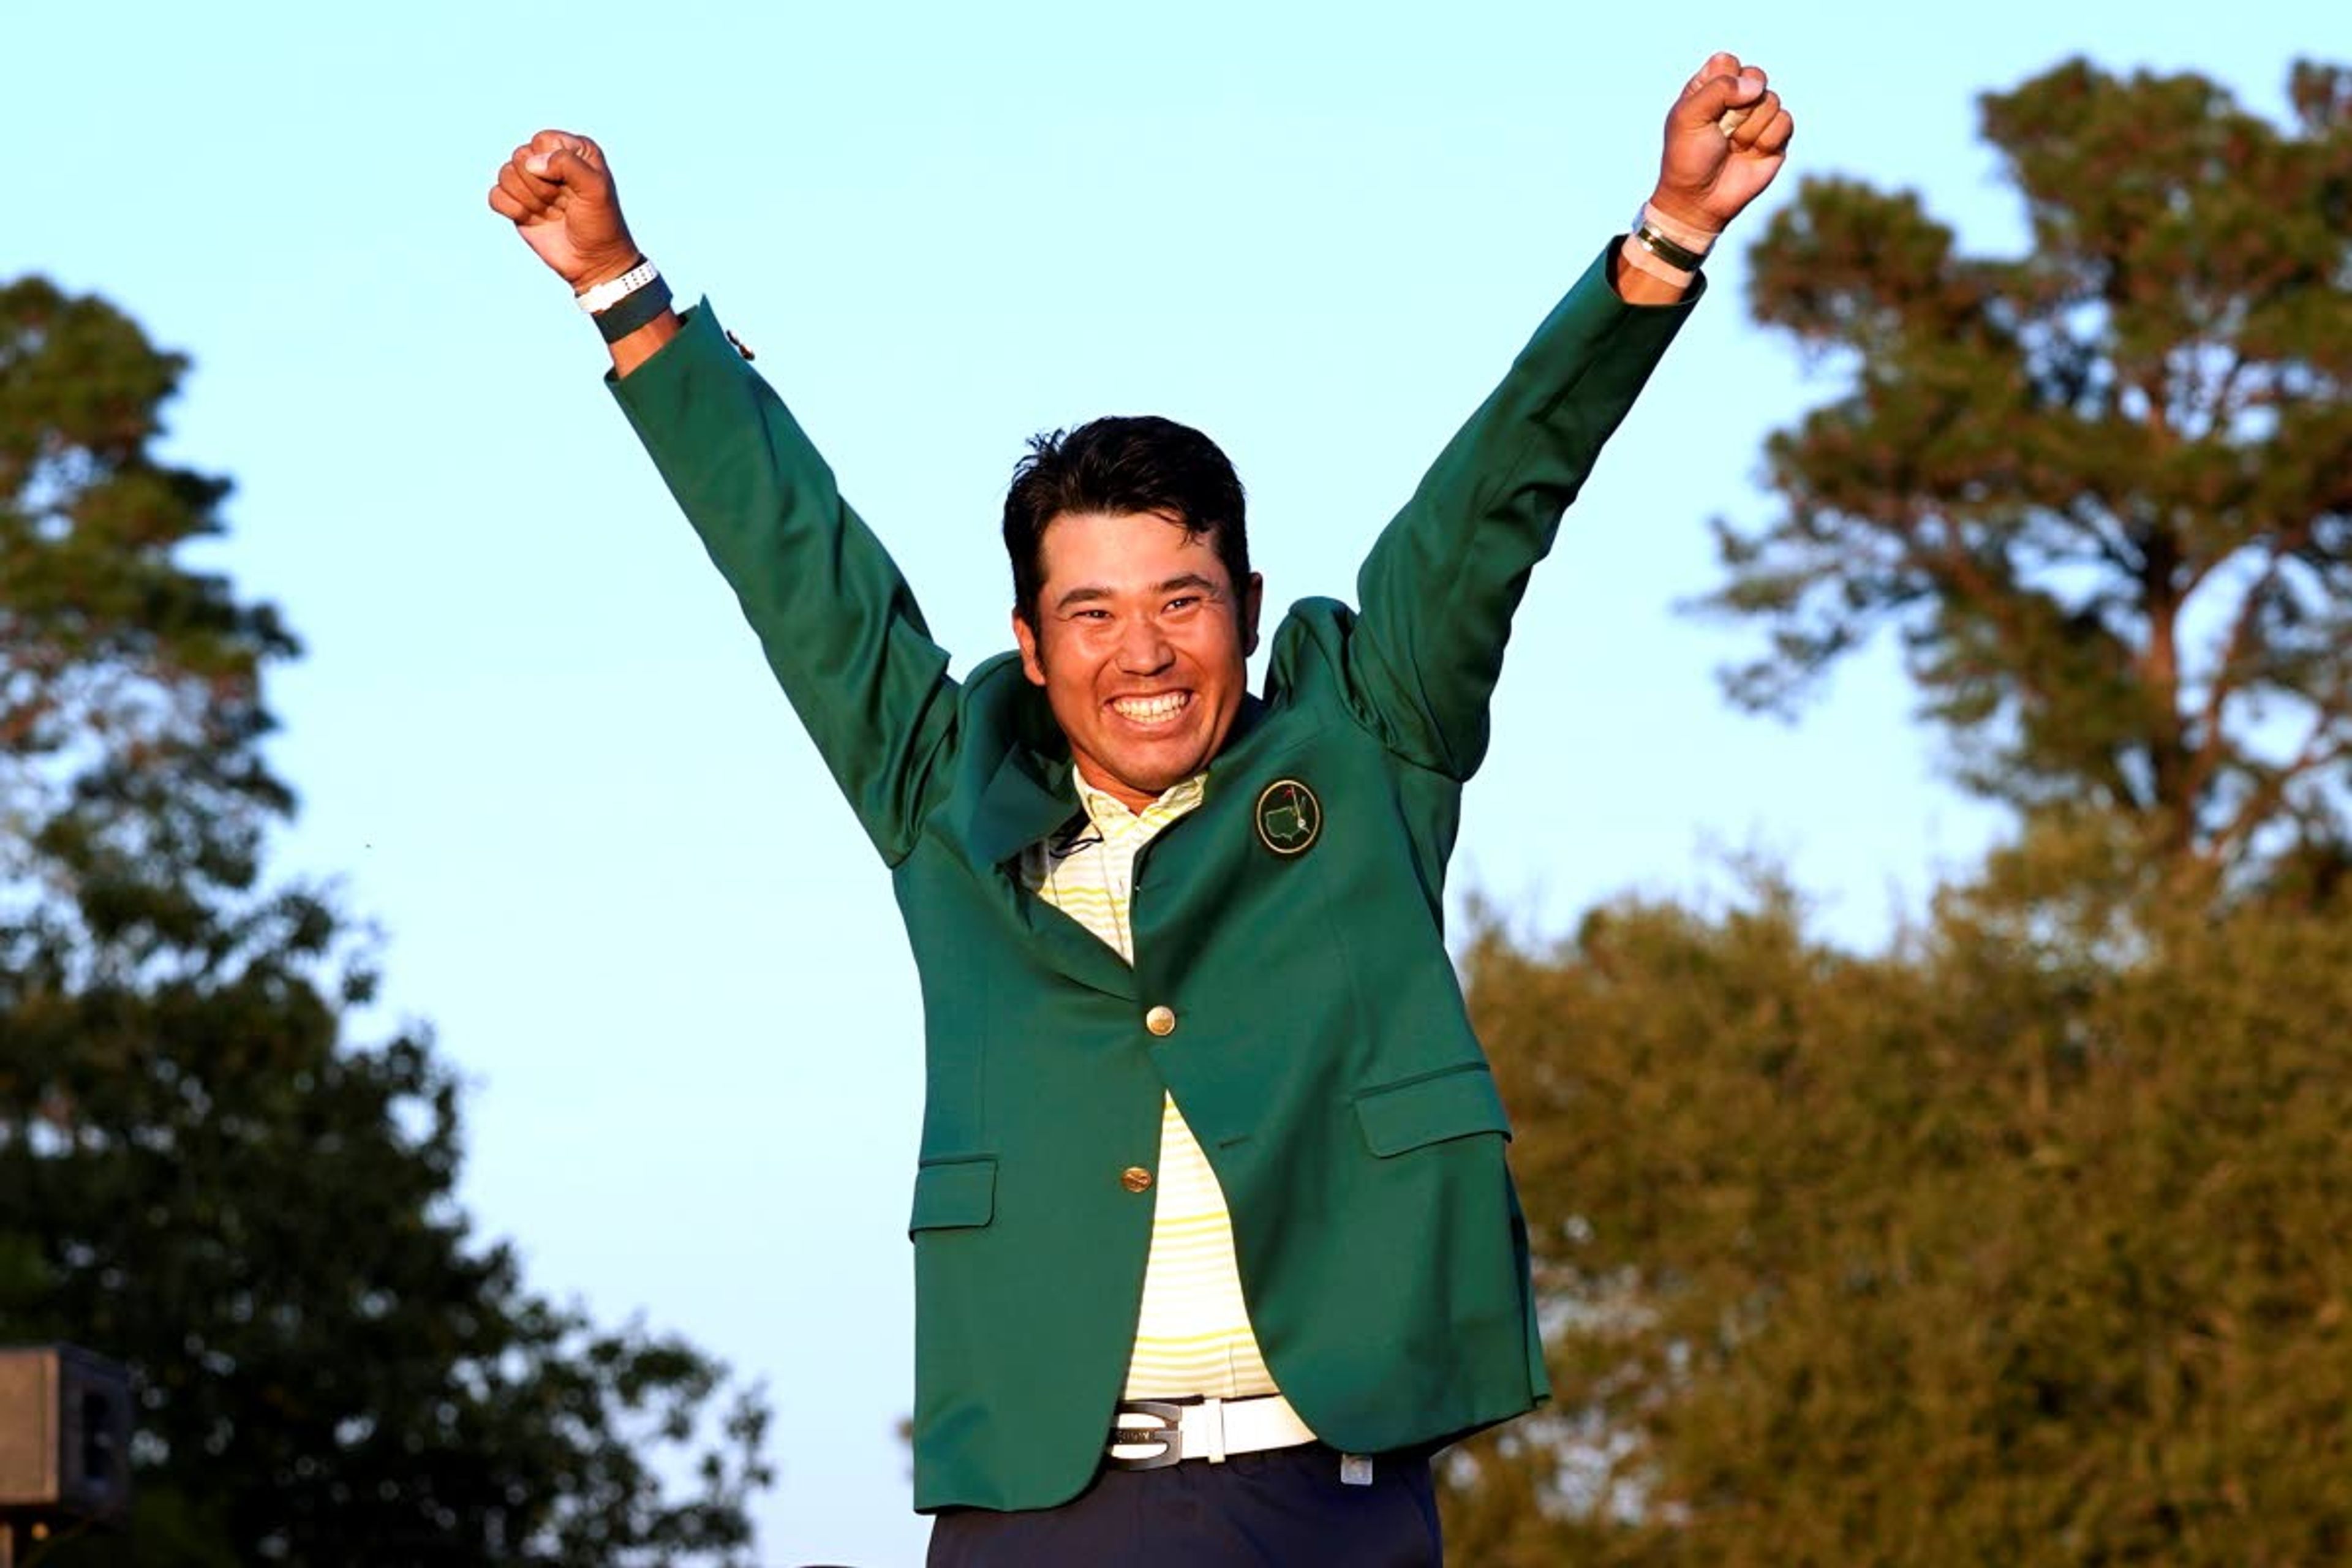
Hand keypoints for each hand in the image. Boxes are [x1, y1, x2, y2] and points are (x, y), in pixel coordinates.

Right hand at [487, 131, 642, 291]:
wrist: (592, 261)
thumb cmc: (600, 223)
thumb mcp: (595, 189)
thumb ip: (568, 164)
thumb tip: (531, 163)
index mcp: (573, 149)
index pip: (541, 141)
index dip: (550, 164)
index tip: (571, 187)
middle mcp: (550, 161)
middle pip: (520, 156)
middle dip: (539, 186)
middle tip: (562, 203)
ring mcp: (530, 182)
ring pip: (505, 174)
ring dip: (529, 200)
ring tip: (552, 212)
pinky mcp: (516, 203)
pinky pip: (495, 196)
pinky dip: (512, 210)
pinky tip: (532, 219)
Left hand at [1649, 53, 1794, 232]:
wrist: (1700, 200)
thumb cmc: (1688, 157)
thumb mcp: (1688, 117)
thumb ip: (1718, 89)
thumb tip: (1756, 87)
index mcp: (1710, 88)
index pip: (1728, 61)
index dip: (1724, 80)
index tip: (1708, 105)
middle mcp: (1736, 99)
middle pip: (1756, 76)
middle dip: (1740, 104)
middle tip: (1722, 128)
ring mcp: (1758, 117)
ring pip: (1772, 100)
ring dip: (1749, 128)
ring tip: (1732, 146)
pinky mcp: (1776, 137)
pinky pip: (1785, 122)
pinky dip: (1766, 139)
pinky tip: (1750, 153)